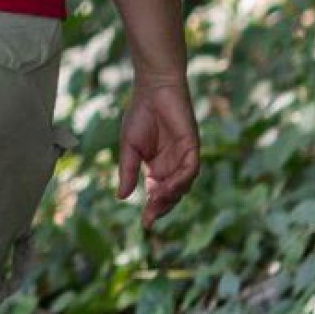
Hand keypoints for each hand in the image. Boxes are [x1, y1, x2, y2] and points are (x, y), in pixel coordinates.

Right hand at [117, 76, 199, 230]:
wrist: (152, 89)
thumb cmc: (139, 114)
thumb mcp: (128, 147)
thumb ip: (127, 171)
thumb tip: (121, 197)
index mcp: (157, 167)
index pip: (158, 194)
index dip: (153, 209)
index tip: (145, 224)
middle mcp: (173, 166)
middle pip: (172, 194)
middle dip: (162, 207)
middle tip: (150, 216)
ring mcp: (184, 157)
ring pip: (183, 185)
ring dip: (171, 196)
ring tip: (156, 201)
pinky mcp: (193, 147)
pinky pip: (191, 169)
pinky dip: (181, 180)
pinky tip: (166, 186)